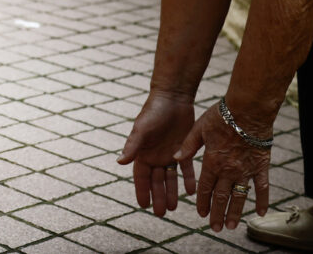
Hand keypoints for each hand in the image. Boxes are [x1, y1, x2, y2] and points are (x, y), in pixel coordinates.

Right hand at [118, 92, 197, 215]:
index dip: (142, 191)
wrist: (173, 98)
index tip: (143, 206)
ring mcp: (169, 154)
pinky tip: (192, 191)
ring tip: (175, 207)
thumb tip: (120, 162)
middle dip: (158, 196)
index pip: (141, 177)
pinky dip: (188, 179)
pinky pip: (186, 168)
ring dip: (172, 191)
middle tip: (161, 213)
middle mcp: (155, 156)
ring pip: (171, 178)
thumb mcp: (142, 129)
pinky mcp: (183, 149)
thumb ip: (132, 146)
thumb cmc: (153, 112)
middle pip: (156, 181)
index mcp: (142, 153)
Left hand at [174, 101, 270, 230]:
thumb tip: (175, 159)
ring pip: (240, 197)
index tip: (200, 214)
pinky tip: (260, 213)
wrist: (248, 110)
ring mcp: (246, 170)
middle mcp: (229, 170)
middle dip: (216, 214)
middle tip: (215, 228)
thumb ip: (187, 146)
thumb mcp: (198, 129)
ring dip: (235, 213)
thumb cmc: (221, 116)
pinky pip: (262, 188)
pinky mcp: (261, 167)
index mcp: (212, 162)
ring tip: (232, 226)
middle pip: (221, 197)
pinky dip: (262, 201)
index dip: (202, 202)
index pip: (205, 188)